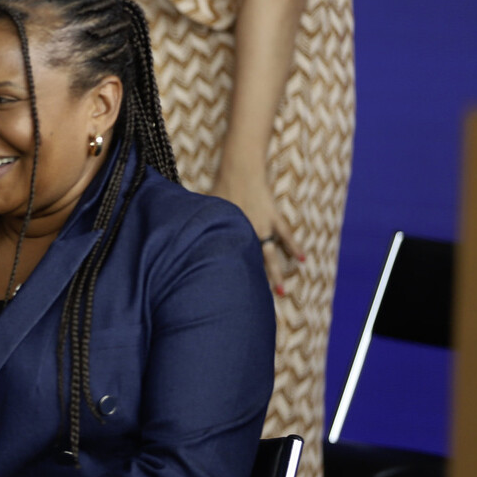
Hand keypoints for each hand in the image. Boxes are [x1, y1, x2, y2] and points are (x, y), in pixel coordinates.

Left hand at [210, 171, 304, 295]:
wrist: (240, 170)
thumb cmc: (219, 186)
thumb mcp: (206, 206)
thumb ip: (198, 220)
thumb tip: (175, 224)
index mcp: (229, 233)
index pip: (229, 260)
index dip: (228, 277)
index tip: (230, 295)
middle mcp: (246, 234)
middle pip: (251, 264)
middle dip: (254, 285)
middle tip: (257, 305)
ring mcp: (263, 227)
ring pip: (271, 256)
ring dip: (276, 274)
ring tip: (281, 292)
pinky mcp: (274, 217)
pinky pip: (286, 235)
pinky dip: (294, 246)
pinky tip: (301, 258)